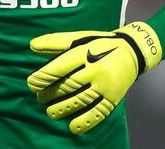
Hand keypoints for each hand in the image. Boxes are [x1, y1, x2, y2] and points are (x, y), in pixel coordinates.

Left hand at [27, 21, 160, 134]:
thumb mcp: (80, 38)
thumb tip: (32, 45)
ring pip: (81, 100)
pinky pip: (98, 113)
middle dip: (51, 93)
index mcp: (86, 52)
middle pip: (69, 85)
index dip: (44, 76)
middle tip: (40, 97)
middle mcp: (96, 69)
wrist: (133, 50)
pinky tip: (72, 127)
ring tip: (50, 112)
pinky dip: (85, 122)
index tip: (32, 83)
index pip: (61, 66)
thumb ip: (56, 42)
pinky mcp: (113, 98)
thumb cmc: (100, 44)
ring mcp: (106, 85)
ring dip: (62, 108)